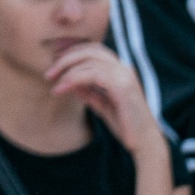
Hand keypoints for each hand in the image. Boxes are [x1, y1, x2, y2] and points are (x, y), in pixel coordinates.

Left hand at [47, 42, 165, 156]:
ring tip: (53, 84)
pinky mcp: (123, 87)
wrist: (145, 144)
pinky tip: (62, 89)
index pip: (94, 50)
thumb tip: (70, 82)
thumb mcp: (102, 105)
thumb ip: (89, 92)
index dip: (72, 52)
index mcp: (121, 71)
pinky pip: (92, 75)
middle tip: (49, 73)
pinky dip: (73, 79)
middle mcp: (124, 69)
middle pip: (90, 50)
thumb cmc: (125, 126)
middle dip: (66, 58)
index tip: (54, 63)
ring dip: (67, 71)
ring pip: (89, 61)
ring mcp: (125, 76)